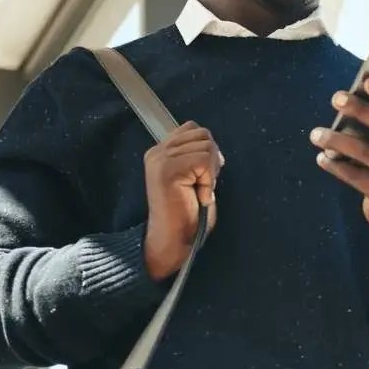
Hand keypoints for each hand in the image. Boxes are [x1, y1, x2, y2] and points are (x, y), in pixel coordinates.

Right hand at [142, 121, 223, 279]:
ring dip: (210, 173)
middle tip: (203, 185)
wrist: (173, 240)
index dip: (207, 149)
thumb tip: (211, 144)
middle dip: (212, 160)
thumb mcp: (192, 177)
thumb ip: (195, 156)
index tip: (204, 175)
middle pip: (202, 134)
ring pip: (206, 146)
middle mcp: (157, 152)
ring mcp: (161, 160)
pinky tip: (199, 196)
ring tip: (198, 192)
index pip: (192, 128)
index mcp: (160, 152)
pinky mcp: (168, 170)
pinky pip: (204, 160)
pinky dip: (208, 180)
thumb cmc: (186, 215)